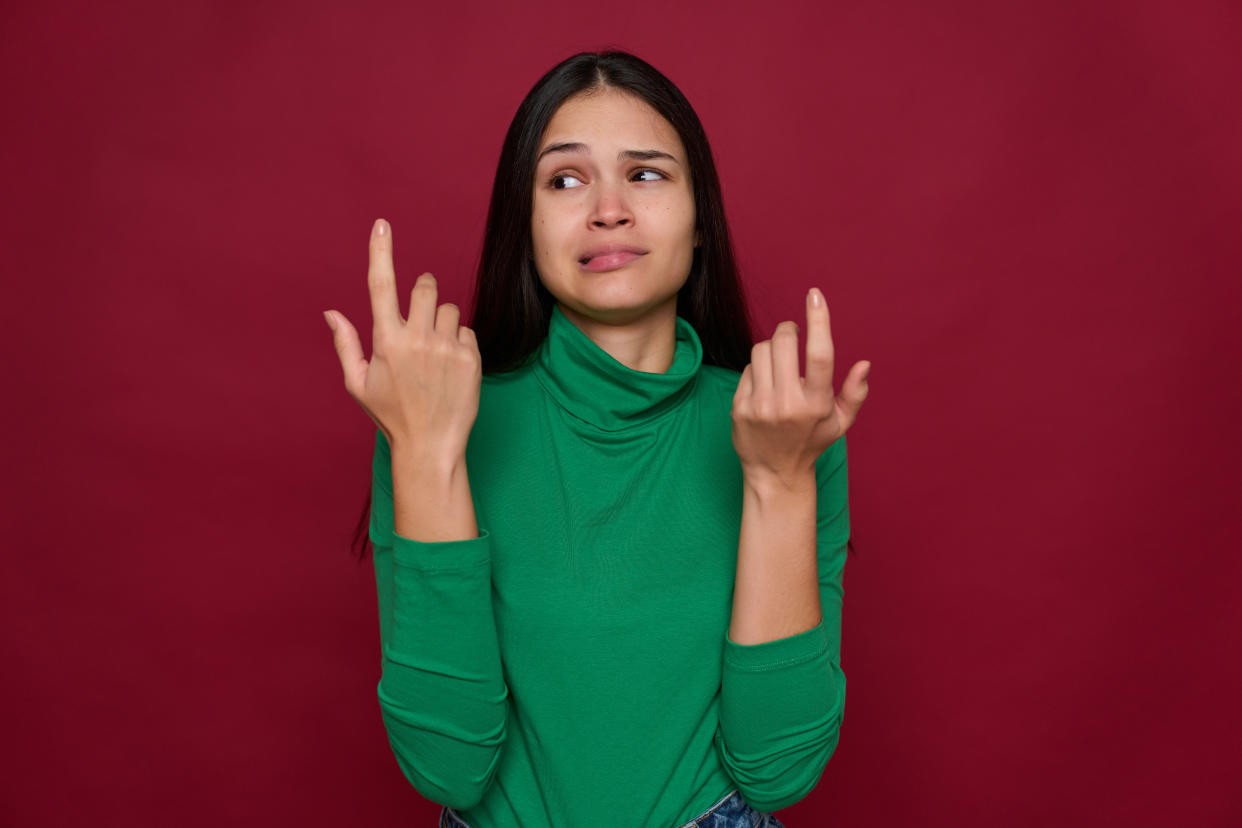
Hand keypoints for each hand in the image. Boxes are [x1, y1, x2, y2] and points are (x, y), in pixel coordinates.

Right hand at [324, 219, 481, 461]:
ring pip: (451, 309)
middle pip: (426, 287)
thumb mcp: (358, 383)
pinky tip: (451, 368)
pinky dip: (460, 343)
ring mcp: (448, 349)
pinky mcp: (472, 359)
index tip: (381, 225)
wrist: (431, 446)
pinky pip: (468, 331)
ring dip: (444, 322)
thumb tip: (331, 312)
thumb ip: (346, 343)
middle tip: (421, 316)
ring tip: (436, 354)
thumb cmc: (391, 415)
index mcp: (387, 342)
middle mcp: (418, 340)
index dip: (380, 252)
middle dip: (424, 293)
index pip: (381, 286)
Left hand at [731, 287, 869, 487]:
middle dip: (788, 330)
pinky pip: (747, 368)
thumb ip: (855, 393)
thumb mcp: (840, 423)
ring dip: (771, 347)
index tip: (814, 295)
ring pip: (761, 350)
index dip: (818, 320)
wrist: (774, 473)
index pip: (820, 354)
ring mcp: (761, 406)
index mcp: (817, 404)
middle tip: (792, 333)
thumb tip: (864, 364)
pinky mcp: (740, 408)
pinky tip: (764, 382)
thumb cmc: (811, 442)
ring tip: (779, 362)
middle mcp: (788, 404)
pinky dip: (758, 368)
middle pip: (783, 342)